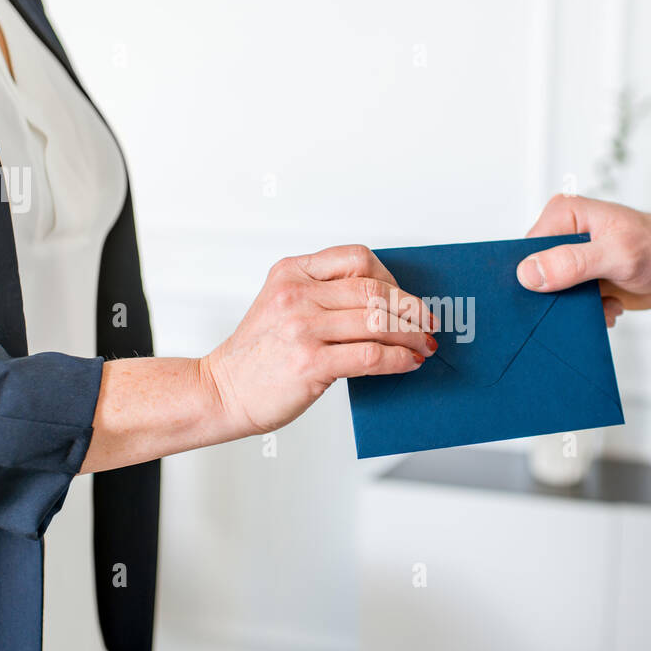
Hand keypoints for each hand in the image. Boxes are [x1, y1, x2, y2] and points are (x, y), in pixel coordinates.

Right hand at [203, 245, 437, 436]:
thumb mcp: (282, 305)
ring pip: (378, 322)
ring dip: (411, 335)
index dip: (390, 277)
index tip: (405, 297)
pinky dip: (398, 359)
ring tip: (424, 345)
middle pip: (373, 290)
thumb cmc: (257, 356)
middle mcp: (297, 295)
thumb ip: (323, 296)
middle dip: (410, 308)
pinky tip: (407, 362)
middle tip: (428, 322)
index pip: (356, 259)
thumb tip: (386, 304)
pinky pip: (371, 354)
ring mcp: (303, 328)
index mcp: (291, 273)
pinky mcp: (311, 363)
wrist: (222, 391)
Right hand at [515, 195, 650, 325]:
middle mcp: (565, 234)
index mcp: (565, 215)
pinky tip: (612, 306)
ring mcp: (574, 259)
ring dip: (577, 309)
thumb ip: (572, 263)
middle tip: (583, 303)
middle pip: (536, 274)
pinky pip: (570, 305)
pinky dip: (590, 314)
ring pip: (552, 295)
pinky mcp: (584, 280)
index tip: (550, 295)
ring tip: (604, 304)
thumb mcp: (617, 255)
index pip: (527, 249)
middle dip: (557, 297)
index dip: (532, 276)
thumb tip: (529, 273)